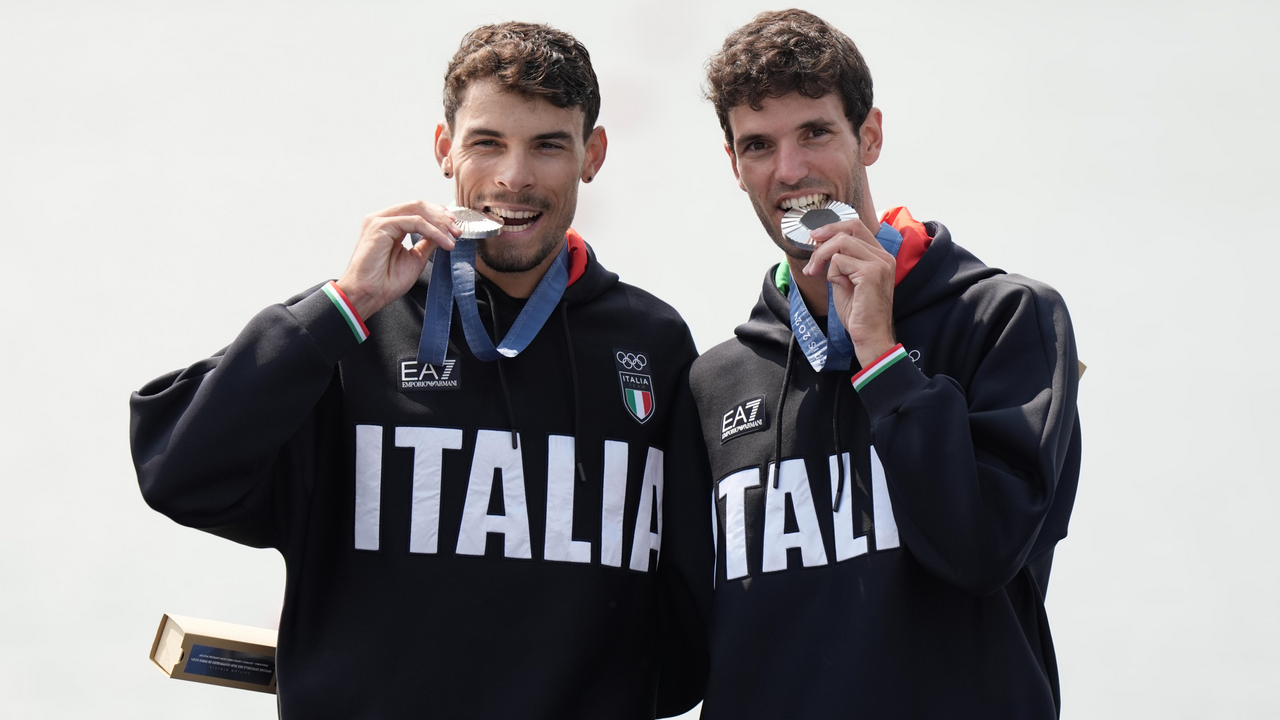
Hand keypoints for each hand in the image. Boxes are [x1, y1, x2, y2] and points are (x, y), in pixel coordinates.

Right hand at [336, 201, 459, 318]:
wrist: (368, 295)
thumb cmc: (385, 282)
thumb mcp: (415, 258)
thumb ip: (427, 242)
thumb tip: (444, 232)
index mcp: (390, 225)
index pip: (417, 210)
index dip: (438, 215)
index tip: (454, 228)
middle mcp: (383, 219)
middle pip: (419, 205)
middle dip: (442, 216)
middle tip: (457, 230)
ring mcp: (380, 220)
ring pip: (417, 209)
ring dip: (440, 222)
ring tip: (453, 236)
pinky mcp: (381, 225)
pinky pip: (414, 222)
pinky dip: (433, 231)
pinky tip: (443, 242)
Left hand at [802, 219, 896, 366]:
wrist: (869, 335)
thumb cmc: (858, 313)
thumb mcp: (846, 280)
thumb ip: (839, 262)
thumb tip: (821, 246)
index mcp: (880, 256)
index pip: (857, 226)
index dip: (833, 228)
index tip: (815, 238)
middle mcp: (883, 256)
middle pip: (849, 229)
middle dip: (824, 238)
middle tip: (811, 251)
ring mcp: (880, 263)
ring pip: (841, 243)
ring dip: (822, 257)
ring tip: (815, 272)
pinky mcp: (872, 272)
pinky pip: (839, 261)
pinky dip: (831, 273)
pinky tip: (838, 286)